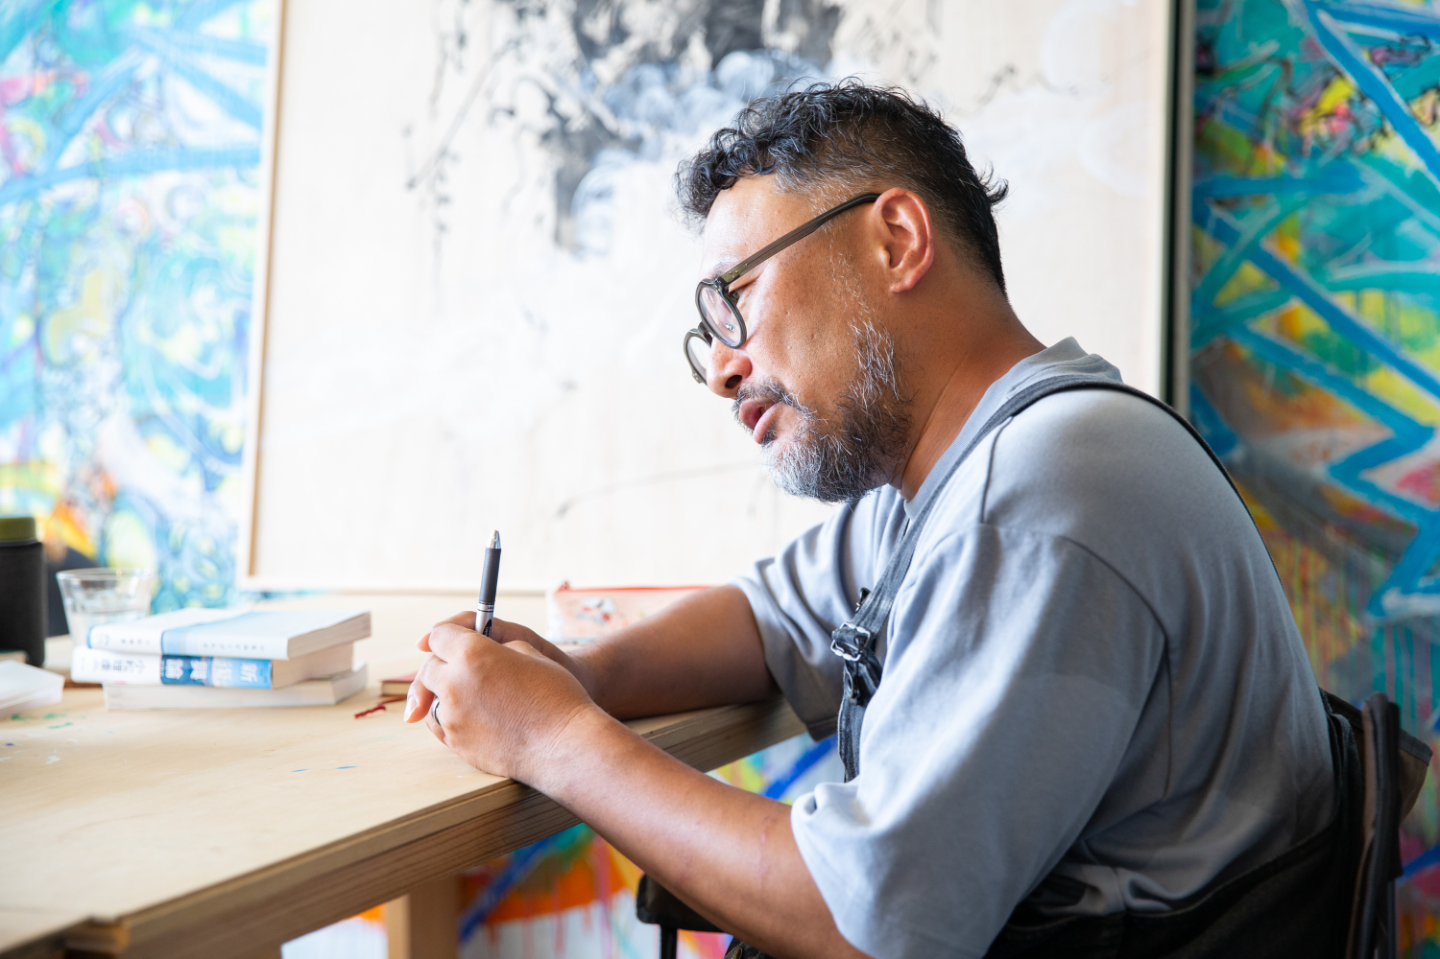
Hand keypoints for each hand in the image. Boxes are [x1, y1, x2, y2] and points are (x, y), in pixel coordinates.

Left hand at [403, 612, 600, 781]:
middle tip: (455, 668)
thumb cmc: (556, 695)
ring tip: (468, 695)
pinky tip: (468, 717)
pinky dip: (449, 719)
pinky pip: (441, 727)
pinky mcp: (458, 745)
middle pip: (428, 670)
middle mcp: (455, 685)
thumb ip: (495, 648)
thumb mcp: (529, 651)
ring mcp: (453, 719)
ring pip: (433, 701)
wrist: (565, 745)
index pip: (439, 636)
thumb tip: (480, 654)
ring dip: (444, 694)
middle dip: (440, 665)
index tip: (450, 641)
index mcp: (472, 654)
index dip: (446, 636)